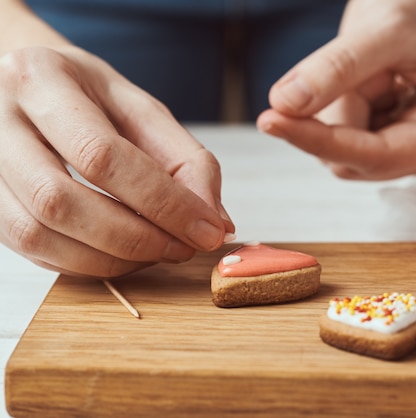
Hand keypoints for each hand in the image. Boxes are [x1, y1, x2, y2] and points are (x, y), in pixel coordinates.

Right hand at [0, 46, 233, 276]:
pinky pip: (29, 248)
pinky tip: (121, 255)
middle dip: (135, 238)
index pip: (102, 155)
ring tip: (157, 252)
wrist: (28, 85)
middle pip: (60, 201)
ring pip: (37, 233)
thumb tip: (216, 221)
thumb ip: (186, 160)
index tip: (207, 230)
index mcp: (42, 80)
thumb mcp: (142, 108)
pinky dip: (84, 263)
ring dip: (109, 258)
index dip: (162, 202)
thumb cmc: (88, 95)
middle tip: (183, 247)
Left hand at [257, 0, 415, 179]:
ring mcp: (415, 155)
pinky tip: (366, 84)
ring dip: (338, 109)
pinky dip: (339, 110)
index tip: (270, 120)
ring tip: (371, 70)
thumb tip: (285, 104)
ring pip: (343, 153)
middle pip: (355, 159)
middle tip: (350, 60)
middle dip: (336, 114)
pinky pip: (343, 143)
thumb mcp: (384, 29)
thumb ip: (336, 69)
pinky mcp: (393, 148)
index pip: (375, 155)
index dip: (318, 140)